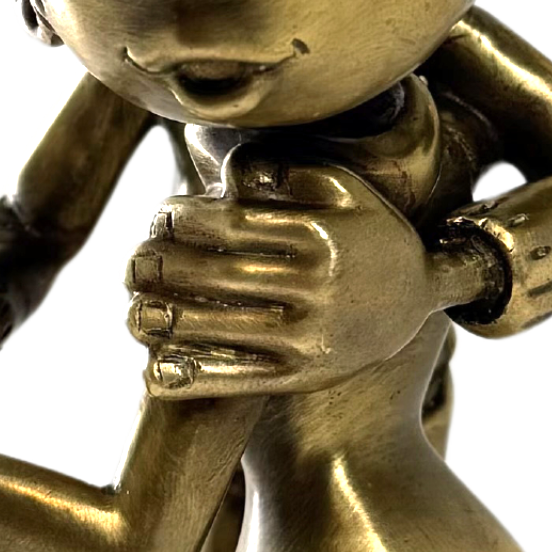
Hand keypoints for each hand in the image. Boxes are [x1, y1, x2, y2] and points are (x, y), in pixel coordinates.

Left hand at [118, 156, 451, 397]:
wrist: (417, 301)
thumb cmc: (365, 232)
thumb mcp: (342, 187)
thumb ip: (283, 171)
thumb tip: (224, 176)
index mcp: (319, 235)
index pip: (224, 225)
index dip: (176, 220)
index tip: (158, 217)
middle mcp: (314, 288)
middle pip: (209, 275)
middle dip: (156, 265)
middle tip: (134, 261)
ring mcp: (306, 338)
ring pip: (211, 328)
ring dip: (157, 318)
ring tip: (134, 306)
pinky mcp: (301, 378)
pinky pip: (234, 380)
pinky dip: (188, 376)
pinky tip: (153, 367)